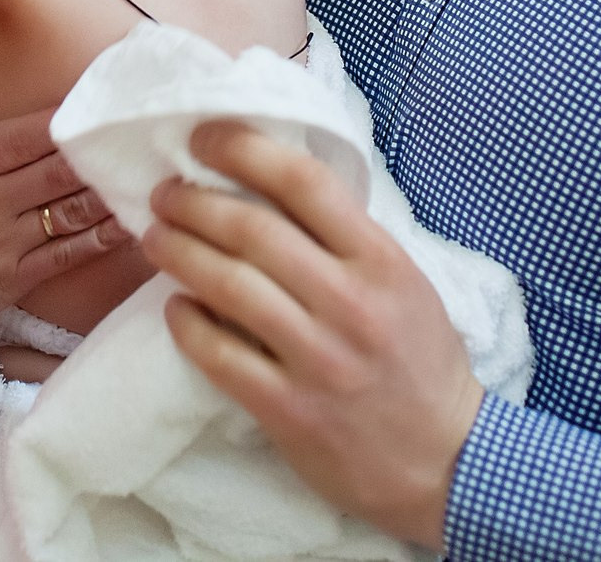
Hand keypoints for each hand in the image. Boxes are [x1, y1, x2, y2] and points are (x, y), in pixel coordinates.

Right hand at [0, 47, 129, 359]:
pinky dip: (100, 237)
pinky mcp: (11, 282)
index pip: (30, 131)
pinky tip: (127, 220)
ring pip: (72, 208)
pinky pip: (68, 255)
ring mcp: (2, 243)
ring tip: (142, 169)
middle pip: (61, 165)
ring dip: (108, 189)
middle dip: (99, 147)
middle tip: (136, 130)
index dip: (70, 116)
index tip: (99, 99)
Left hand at [143, 122, 483, 549]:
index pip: (305, 182)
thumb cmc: (421, 363)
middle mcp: (350, 303)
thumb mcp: (405, 283)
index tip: (204, 138)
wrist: (446, 463)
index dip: (244, 149)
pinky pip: (219, 354)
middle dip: (194, 201)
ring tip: (155, 238)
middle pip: (252, 229)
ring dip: (179, 252)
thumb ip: (347, 239)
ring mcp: (317, 358)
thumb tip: (272, 184)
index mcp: (381, 261)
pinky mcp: (288, 409)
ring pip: (227, 286)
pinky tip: (175, 307)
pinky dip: (188, 324)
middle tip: (165, 193)